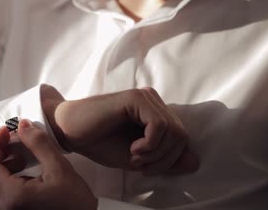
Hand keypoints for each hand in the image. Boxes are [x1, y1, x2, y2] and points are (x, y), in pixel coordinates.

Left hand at [0, 119, 96, 209]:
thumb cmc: (75, 199)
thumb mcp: (59, 168)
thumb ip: (38, 144)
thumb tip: (21, 124)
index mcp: (13, 197)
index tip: (7, 130)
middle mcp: (3, 209)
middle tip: (5, 143)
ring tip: (17, 155)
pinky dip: (0, 177)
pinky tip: (21, 167)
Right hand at [41, 84, 198, 175]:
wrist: (71, 132)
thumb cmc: (101, 143)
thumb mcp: (138, 159)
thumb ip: (165, 160)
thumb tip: (195, 162)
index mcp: (155, 114)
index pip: (181, 139)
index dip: (169, 161)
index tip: (146, 169)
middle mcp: (154, 102)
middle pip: (181, 135)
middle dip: (165, 159)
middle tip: (141, 166)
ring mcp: (145, 97)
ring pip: (174, 131)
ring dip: (156, 154)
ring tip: (135, 157)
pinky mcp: (135, 98)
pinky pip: (159, 126)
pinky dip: (150, 145)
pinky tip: (133, 149)